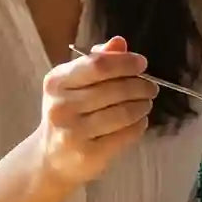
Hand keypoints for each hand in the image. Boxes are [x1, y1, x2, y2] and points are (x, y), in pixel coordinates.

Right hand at [36, 36, 157, 185]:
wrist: (50, 159)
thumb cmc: (67, 114)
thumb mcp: (74, 84)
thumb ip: (96, 61)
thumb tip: (120, 42)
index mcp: (57, 82)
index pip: (98, 65)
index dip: (125, 62)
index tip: (142, 64)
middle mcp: (62, 106)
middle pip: (114, 89)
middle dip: (140, 86)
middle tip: (151, 87)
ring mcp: (73, 132)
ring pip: (123, 113)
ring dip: (142, 106)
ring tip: (146, 104)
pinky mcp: (88, 154)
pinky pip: (125, 135)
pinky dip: (139, 126)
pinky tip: (140, 122)